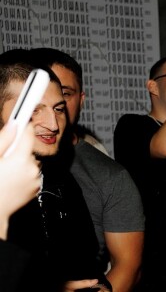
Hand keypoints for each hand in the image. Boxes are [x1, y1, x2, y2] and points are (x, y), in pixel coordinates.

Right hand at [0, 118, 41, 236]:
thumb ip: (3, 140)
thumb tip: (14, 124)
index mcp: (20, 159)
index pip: (28, 133)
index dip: (23, 123)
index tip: (30, 103)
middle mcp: (32, 168)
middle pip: (27, 147)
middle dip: (16, 147)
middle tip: (2, 158)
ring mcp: (36, 179)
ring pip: (29, 160)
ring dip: (18, 161)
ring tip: (3, 172)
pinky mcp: (36, 187)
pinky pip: (30, 173)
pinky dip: (22, 172)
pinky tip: (9, 180)